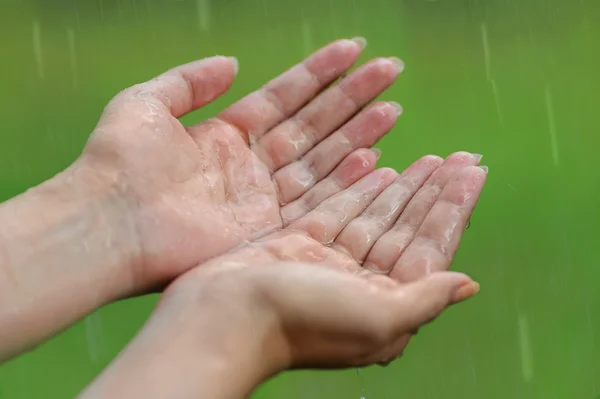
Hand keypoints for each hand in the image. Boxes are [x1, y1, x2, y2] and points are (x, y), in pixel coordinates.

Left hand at [76, 38, 403, 293]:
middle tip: (391, 71)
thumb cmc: (119, 162)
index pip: (285, 96)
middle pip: (313, 124)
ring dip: (359, 133)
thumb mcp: (147, 103)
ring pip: (322, 157)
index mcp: (225, 133)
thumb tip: (231, 62)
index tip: (354, 48)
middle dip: (352, 97)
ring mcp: (262, 197)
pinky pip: (315, 198)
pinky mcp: (267, 228)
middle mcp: (251, 164)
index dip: (319, 72)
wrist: (108, 224)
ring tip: (394, 108)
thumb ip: (191, 80)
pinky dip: (345, 178)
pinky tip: (374, 156)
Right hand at [81, 152, 485, 397]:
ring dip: (402, 187)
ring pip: (374, 216)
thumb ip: (424, 299)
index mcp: (385, 306)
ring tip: (431, 159)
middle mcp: (361, 285)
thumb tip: (468, 284)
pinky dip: (360, 190)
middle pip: (405, 228)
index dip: (452, 209)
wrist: (223, 319)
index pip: (428, 248)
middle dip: (433, 192)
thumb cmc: (301, 323)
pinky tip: (382, 168)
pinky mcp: (299, 244)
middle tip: (461, 157)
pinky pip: (338, 210)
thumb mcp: (377, 319)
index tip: (473, 172)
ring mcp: (329, 263)